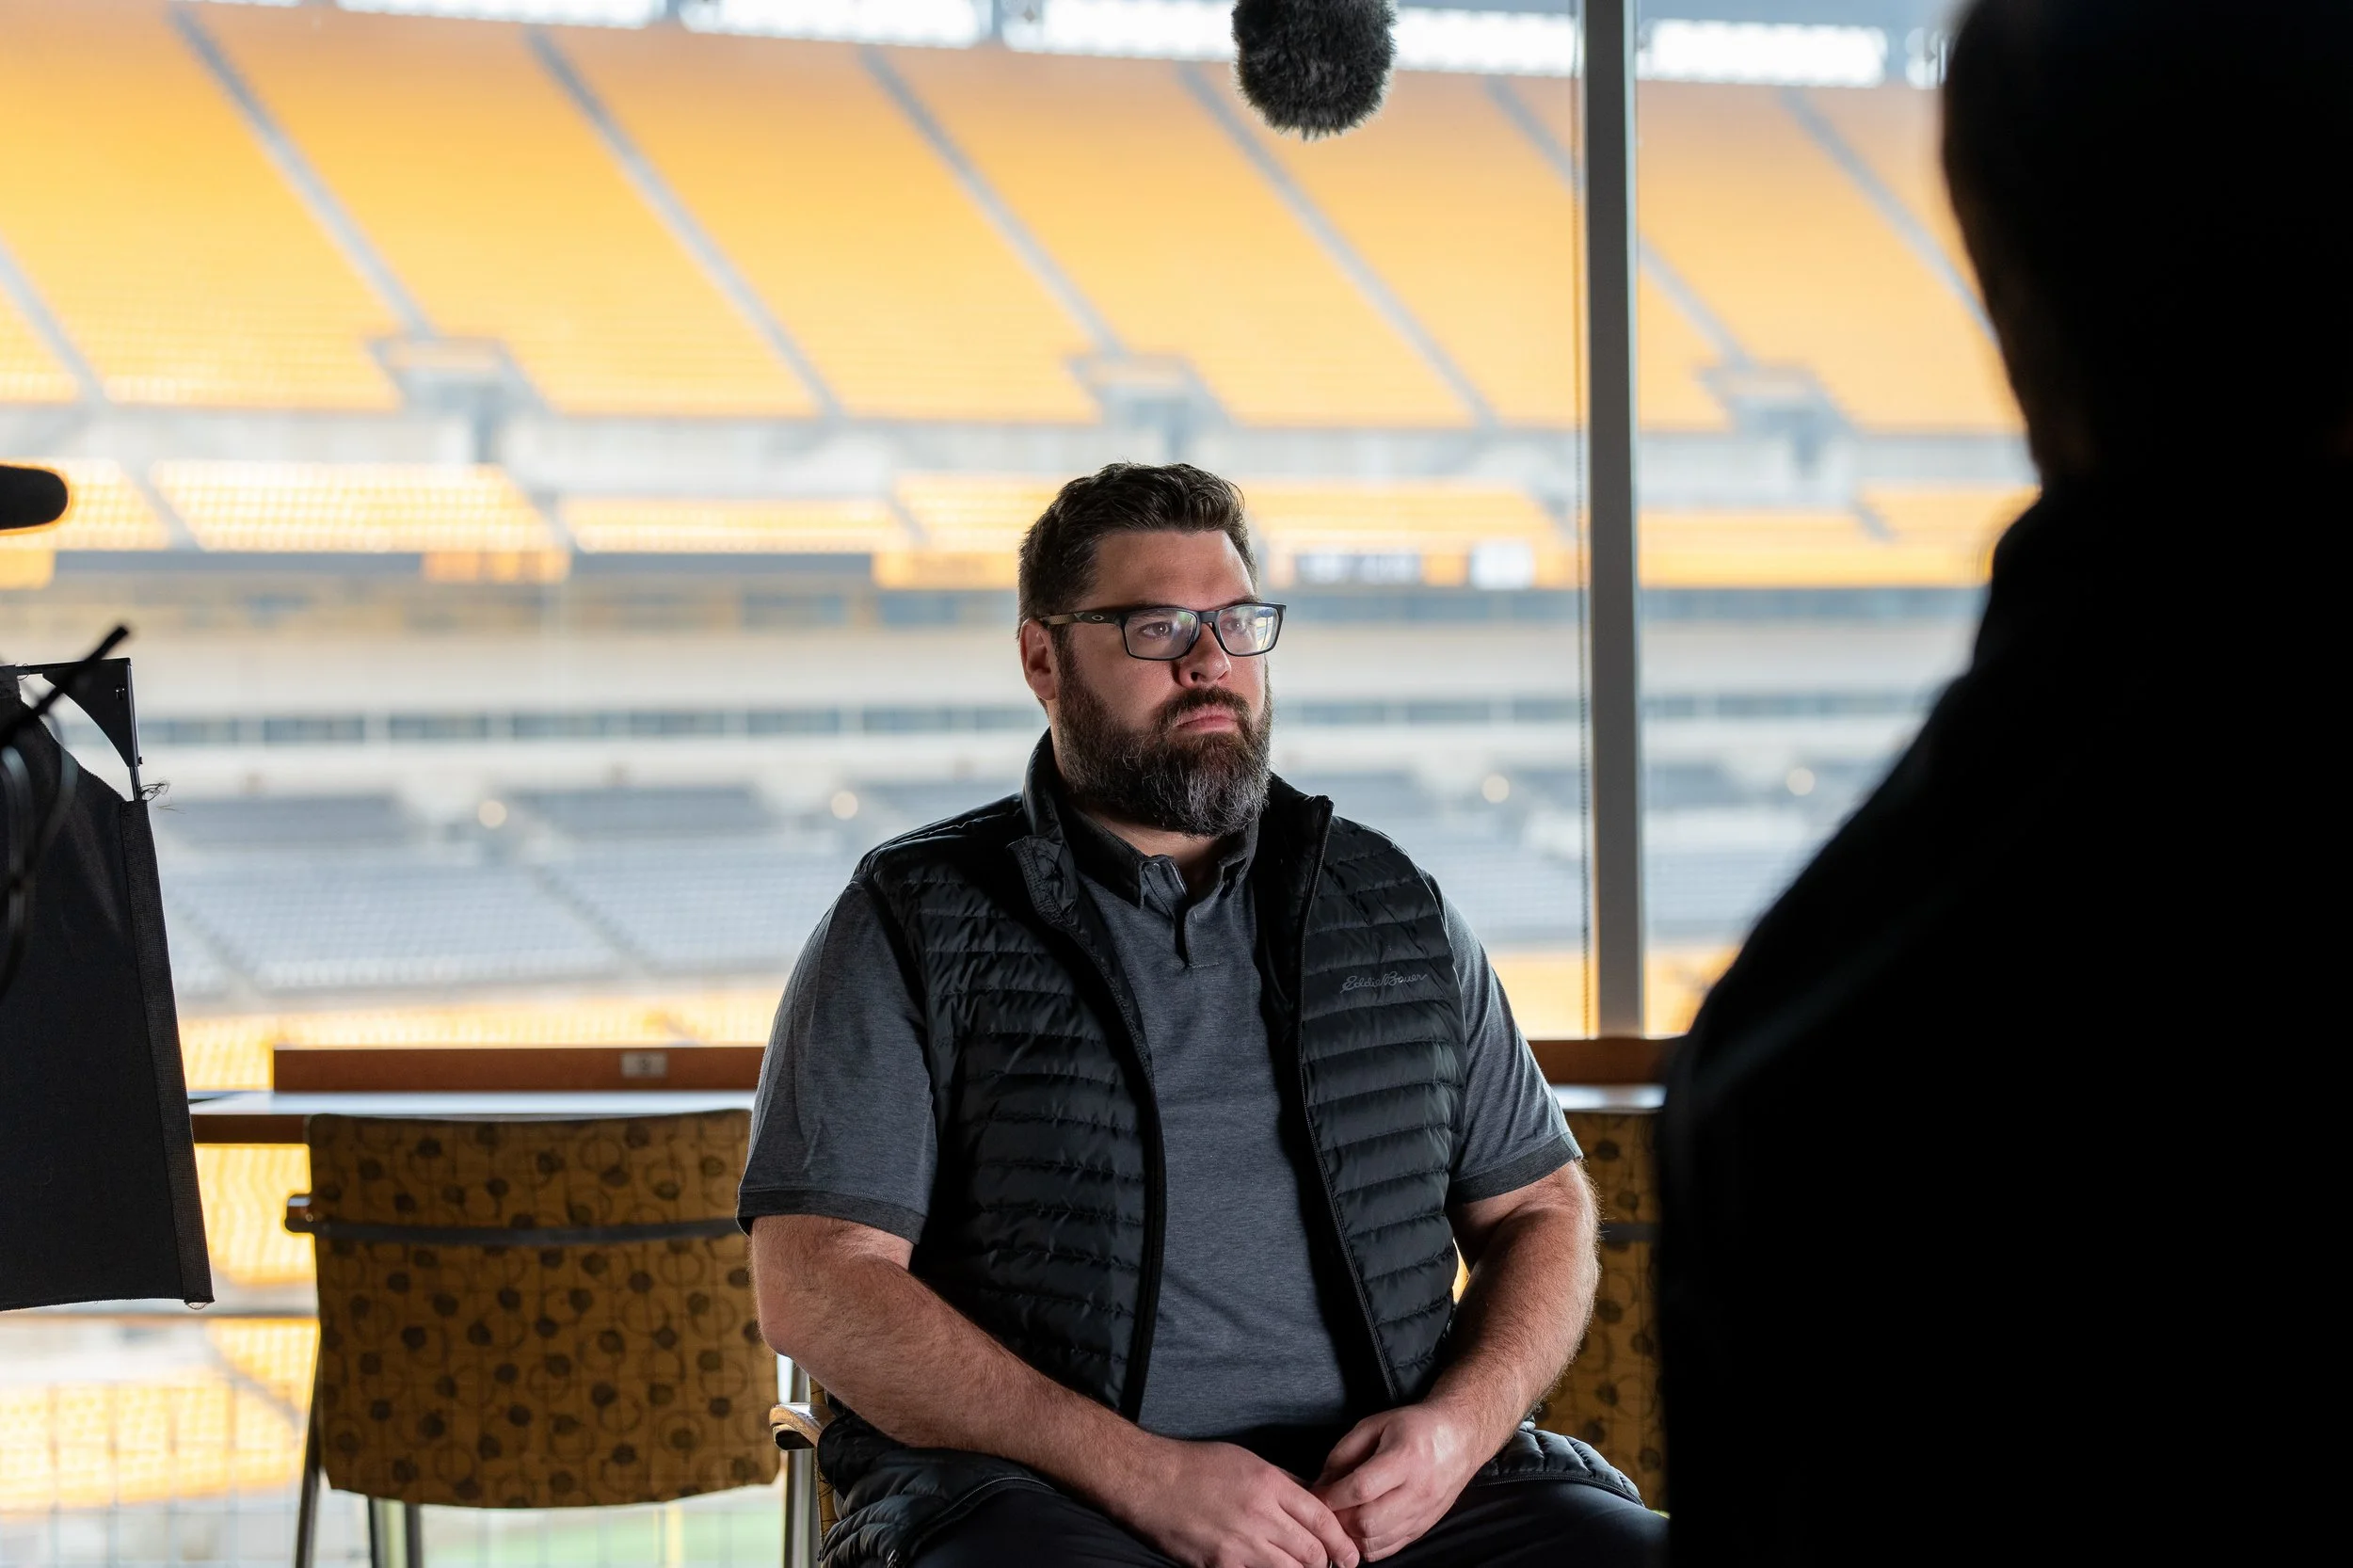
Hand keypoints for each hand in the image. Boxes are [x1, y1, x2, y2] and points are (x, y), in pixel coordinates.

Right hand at [1105, 1435, 1360, 1567]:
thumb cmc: (1195, 1466)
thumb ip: (1282, 1482)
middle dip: (1324, 1564)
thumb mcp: (1246, 1461)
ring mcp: (1238, 1544)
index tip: (1350, 1555)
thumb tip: (1312, 1499)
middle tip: (1327, 1567)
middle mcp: (1259, 1515)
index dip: (1341, 1541)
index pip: (1321, 1518)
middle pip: (1311, 1552)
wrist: (1148, 1481)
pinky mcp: (1218, 1565)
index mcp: (1268, 1484)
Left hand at [1312, 1402, 1486, 1560]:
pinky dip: (1368, 1545)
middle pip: (1368, 1521)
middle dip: (1339, 1519)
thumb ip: (1344, 1452)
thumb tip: (1321, 1484)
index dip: (1332, 1496)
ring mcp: (1423, 1513)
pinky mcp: (1424, 1527)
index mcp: (1405, 1457)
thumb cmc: (1414, 1427)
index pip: (1361, 1488)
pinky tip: (1359, 1530)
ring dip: (1351, 1536)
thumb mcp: (1374, 1424)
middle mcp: (1418, 1490)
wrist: (1459, 1438)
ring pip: (1377, 1541)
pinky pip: (1390, 1548)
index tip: (1316, 1494)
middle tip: (1327, 1509)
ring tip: (1341, 1518)